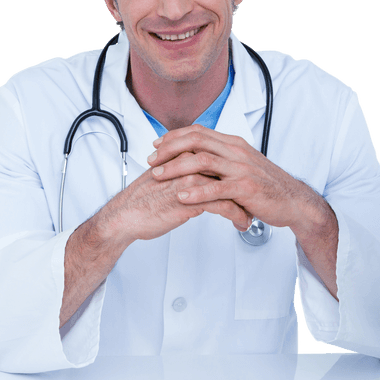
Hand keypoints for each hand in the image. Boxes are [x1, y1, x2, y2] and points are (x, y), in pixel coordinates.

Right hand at [98, 152, 252, 245]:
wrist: (126, 215)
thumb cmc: (142, 200)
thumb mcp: (165, 178)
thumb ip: (182, 172)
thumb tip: (197, 176)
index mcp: (185, 156)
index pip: (219, 159)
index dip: (234, 173)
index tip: (243, 186)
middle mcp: (191, 165)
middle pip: (228, 171)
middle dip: (244, 187)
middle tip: (254, 200)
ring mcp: (192, 181)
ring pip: (230, 188)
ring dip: (244, 203)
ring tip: (251, 215)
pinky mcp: (192, 200)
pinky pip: (224, 206)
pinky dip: (237, 215)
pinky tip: (241, 223)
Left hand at [146, 125, 338, 297]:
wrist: (293, 201)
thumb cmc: (266, 185)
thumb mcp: (242, 164)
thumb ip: (221, 158)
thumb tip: (197, 155)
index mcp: (234, 144)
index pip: (198, 132)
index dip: (174, 137)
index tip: (155, 146)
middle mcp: (236, 152)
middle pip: (195, 142)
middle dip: (168, 150)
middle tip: (151, 161)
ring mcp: (241, 170)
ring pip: (202, 162)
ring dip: (176, 168)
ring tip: (158, 177)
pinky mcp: (246, 189)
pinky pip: (216, 188)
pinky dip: (196, 191)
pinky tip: (181, 196)